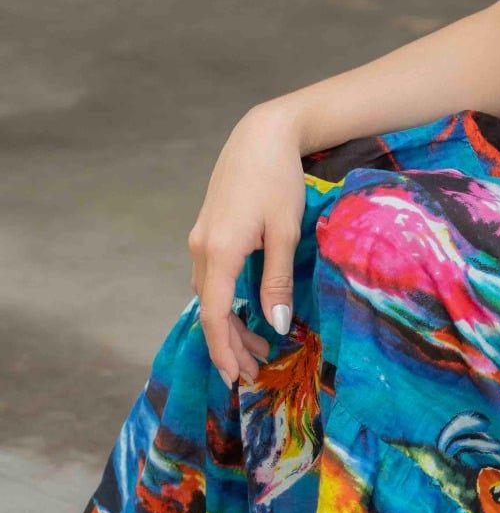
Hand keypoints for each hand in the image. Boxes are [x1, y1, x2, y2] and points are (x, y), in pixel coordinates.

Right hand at [187, 102, 306, 386]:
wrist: (262, 135)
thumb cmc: (278, 180)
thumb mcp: (284, 233)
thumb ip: (277, 281)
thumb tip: (277, 325)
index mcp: (219, 251)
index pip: (214, 314)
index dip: (223, 349)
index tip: (236, 378)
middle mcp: (201, 247)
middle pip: (209, 308)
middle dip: (230, 343)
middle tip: (256, 371)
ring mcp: (201, 238)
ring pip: (209, 294)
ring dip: (229, 322)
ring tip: (259, 346)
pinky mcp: (209, 230)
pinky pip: (211, 277)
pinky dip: (226, 300)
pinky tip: (246, 310)